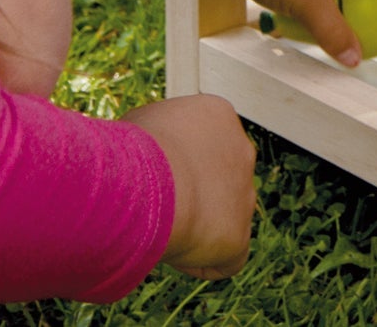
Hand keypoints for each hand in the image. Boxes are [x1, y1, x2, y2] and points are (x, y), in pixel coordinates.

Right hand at [128, 94, 256, 278]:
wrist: (148, 185)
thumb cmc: (132, 150)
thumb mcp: (136, 126)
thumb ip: (153, 138)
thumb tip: (141, 155)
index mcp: (218, 116)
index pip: (201, 141)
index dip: (172, 162)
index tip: (147, 175)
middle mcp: (241, 151)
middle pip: (216, 178)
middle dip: (188, 194)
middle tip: (152, 205)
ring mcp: (245, 195)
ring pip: (221, 217)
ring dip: (192, 227)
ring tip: (157, 228)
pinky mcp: (239, 236)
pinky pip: (224, 257)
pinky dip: (198, 261)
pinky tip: (170, 253)